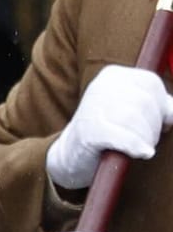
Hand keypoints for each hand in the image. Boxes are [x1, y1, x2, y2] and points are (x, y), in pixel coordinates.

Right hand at [45, 65, 172, 190]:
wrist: (69, 156)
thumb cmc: (107, 131)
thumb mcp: (130, 109)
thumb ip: (155, 104)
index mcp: (113, 75)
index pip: (151, 83)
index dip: (162, 106)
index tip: (162, 123)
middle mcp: (100, 87)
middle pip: (144, 102)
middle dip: (154, 125)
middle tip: (148, 139)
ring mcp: (92, 108)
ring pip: (135, 120)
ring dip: (146, 138)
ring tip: (142, 147)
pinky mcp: (89, 131)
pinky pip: (124, 137)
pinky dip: (136, 146)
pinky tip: (142, 153)